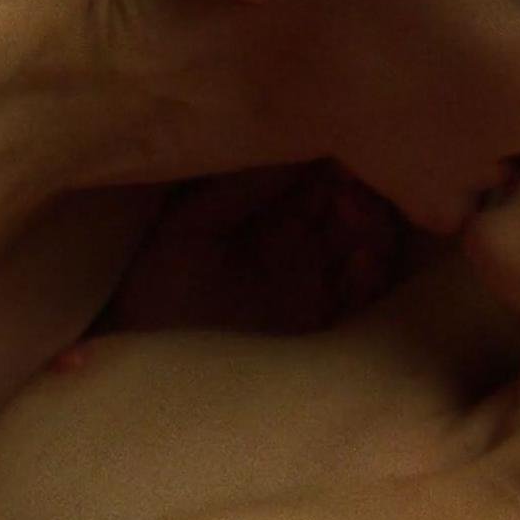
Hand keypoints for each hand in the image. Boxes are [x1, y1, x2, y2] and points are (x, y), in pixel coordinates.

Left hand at [95, 161, 422, 335]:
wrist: (146, 375)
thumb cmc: (155, 296)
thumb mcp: (188, 228)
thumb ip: (239, 188)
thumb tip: (297, 144)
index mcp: (266, 218)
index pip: (318, 177)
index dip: (335, 160)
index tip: (339, 150)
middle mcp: (297, 250)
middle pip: (354, 208)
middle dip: (362, 192)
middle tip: (349, 190)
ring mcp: (314, 290)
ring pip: (368, 249)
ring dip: (373, 230)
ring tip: (353, 217)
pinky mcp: (325, 332)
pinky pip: (364, 301)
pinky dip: (372, 278)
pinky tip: (363, 260)